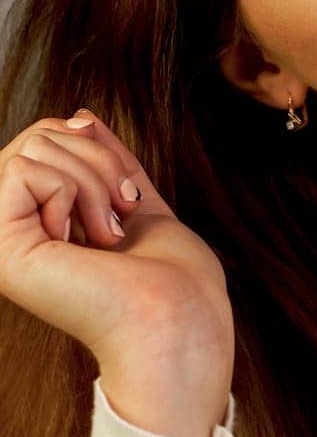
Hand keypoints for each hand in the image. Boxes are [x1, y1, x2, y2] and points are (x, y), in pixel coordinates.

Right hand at [0, 108, 234, 413]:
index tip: (128, 199)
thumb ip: (105, 162)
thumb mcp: (137, 202)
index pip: (42, 140)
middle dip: (98, 163)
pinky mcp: (1, 245)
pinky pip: (23, 168)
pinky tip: (87, 241)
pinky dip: (71, 192)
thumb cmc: (174, 280)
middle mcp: (13, 229)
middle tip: (121, 217)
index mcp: (40, 221)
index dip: (92, 149)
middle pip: (37, 135)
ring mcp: (3, 237)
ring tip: (108, 236)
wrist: (179, 320)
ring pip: (31, 146)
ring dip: (92, 184)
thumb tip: (82, 116)